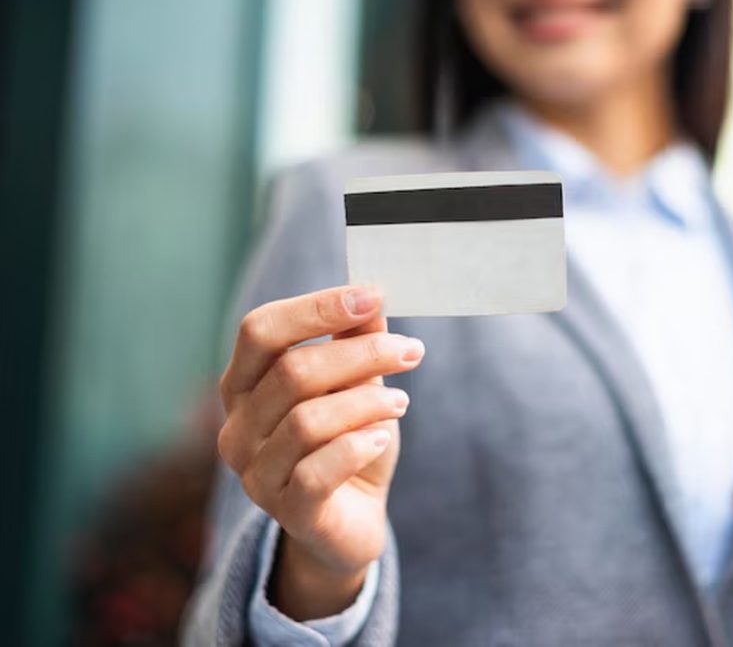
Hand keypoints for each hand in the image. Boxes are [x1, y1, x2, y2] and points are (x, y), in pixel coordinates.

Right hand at [217, 286, 424, 619]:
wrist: (352, 521)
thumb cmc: (348, 441)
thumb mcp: (356, 384)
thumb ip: (355, 340)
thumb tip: (371, 293)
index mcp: (243, 385)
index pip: (260, 330)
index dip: (315, 308)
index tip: (373, 296)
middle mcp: (237, 428)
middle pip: (292, 371)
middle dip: (362, 354)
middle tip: (412, 351)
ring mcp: (256, 474)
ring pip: (308, 420)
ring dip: (367, 402)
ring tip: (402, 401)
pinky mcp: (288, 512)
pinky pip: (319, 471)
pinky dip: (358, 446)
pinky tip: (381, 437)